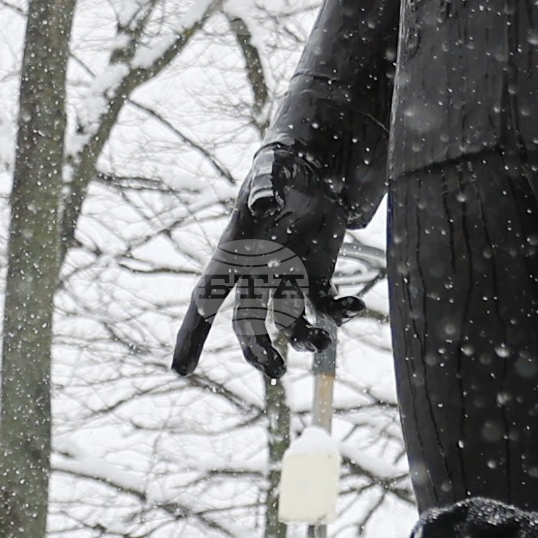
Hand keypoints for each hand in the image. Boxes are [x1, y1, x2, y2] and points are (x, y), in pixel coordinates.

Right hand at [172, 150, 351, 380]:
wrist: (312, 169)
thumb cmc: (282, 168)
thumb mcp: (272, 169)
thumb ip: (266, 185)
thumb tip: (265, 202)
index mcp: (235, 253)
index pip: (207, 296)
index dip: (192, 333)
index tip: (181, 368)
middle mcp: (256, 274)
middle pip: (248, 322)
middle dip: (256, 348)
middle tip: (273, 368)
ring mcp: (286, 279)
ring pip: (287, 323)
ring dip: (301, 339)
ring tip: (319, 343)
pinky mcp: (315, 279)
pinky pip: (324, 307)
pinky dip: (339, 313)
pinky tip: (355, 306)